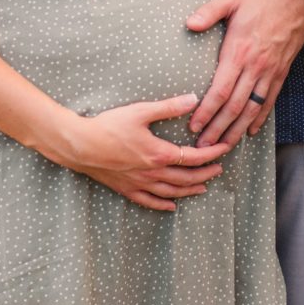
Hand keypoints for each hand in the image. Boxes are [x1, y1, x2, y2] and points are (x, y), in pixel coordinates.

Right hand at [53, 93, 231, 211]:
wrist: (79, 145)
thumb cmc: (108, 126)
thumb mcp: (141, 112)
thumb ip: (169, 107)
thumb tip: (193, 99)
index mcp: (159, 153)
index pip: (194, 156)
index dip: (212, 153)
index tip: (224, 148)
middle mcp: (152, 172)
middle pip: (187, 178)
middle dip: (206, 174)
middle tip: (219, 169)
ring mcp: (139, 183)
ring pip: (171, 192)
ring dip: (190, 190)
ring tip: (203, 188)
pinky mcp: (125, 188)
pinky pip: (148, 201)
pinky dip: (163, 204)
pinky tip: (171, 205)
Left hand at [185, 0, 303, 147]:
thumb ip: (209, 11)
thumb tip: (188, 24)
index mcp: (239, 51)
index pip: (221, 90)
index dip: (207, 111)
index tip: (194, 126)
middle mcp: (255, 66)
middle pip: (235, 107)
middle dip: (218, 129)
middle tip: (203, 147)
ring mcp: (270, 71)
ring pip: (252, 109)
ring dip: (237, 130)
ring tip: (223, 146)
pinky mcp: (281, 72)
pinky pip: (269, 100)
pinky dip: (260, 118)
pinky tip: (250, 131)